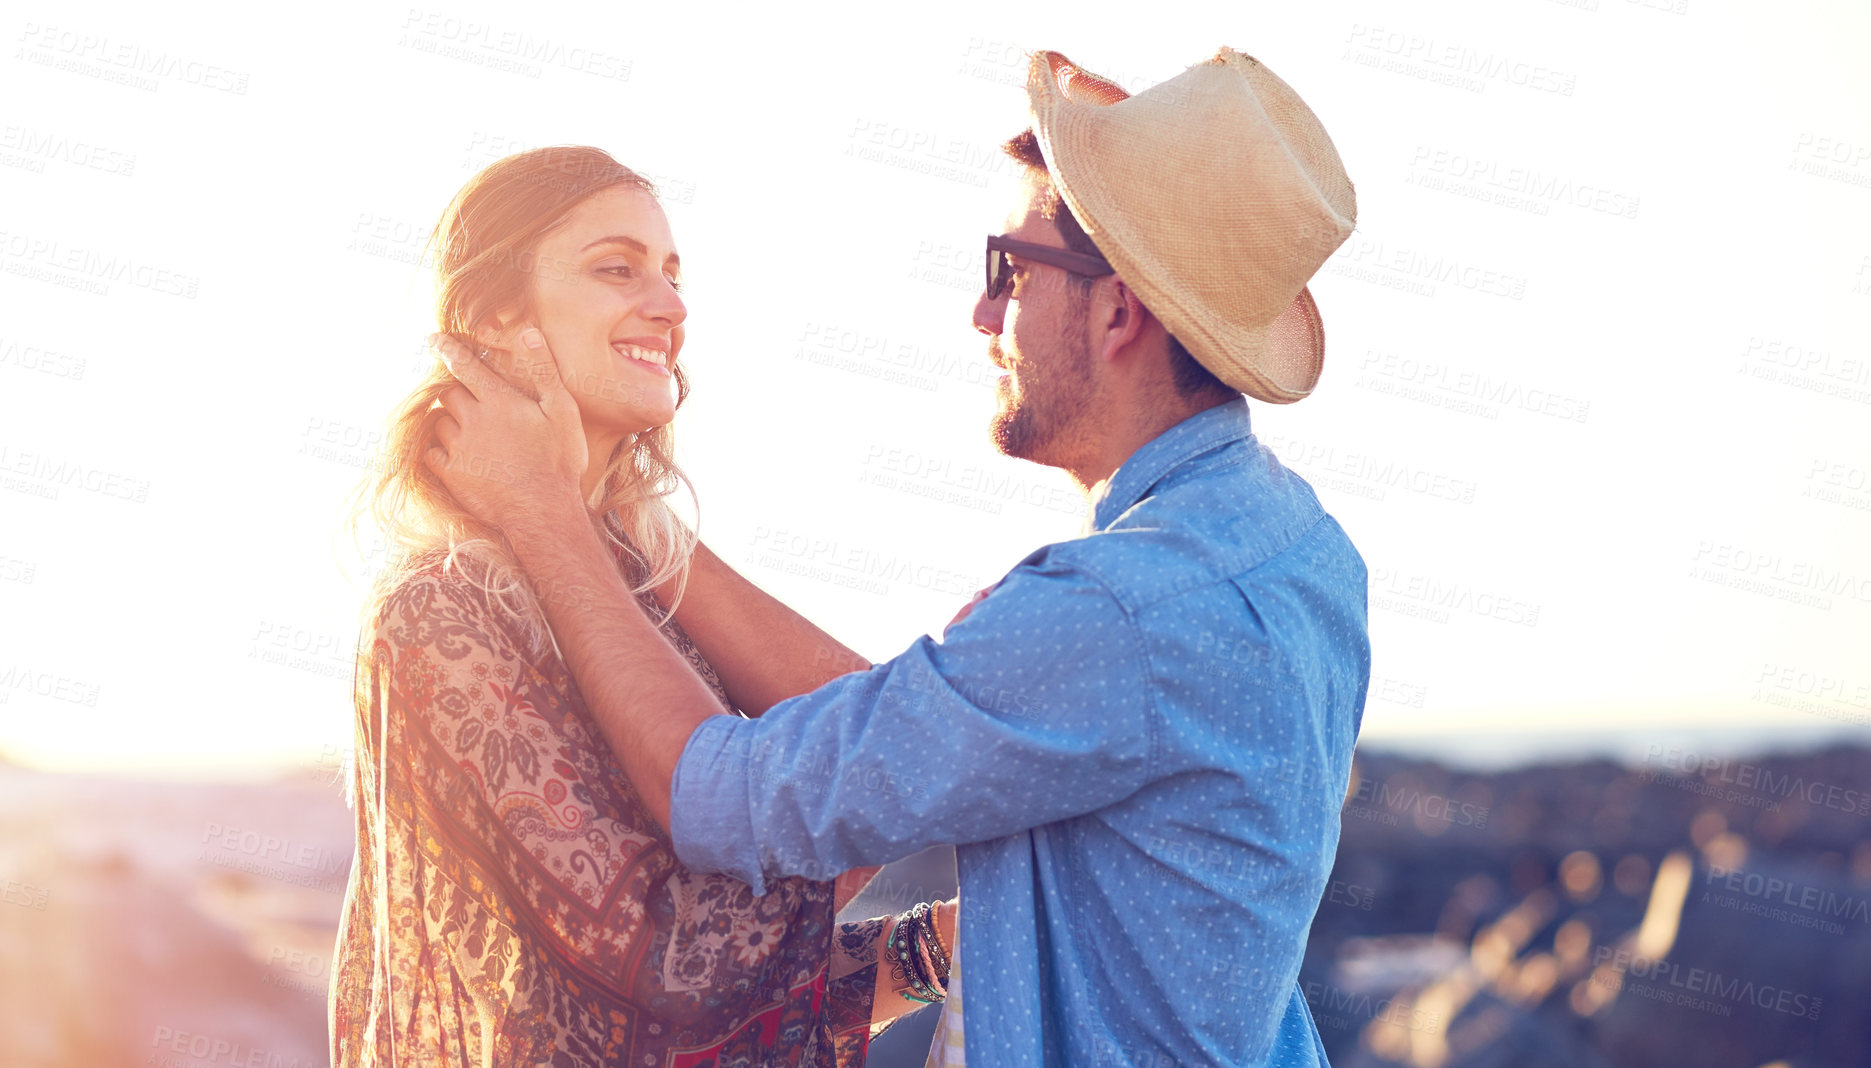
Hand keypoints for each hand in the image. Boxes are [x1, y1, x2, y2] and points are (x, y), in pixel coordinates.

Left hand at [426, 329, 588, 533]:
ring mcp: (459, 448)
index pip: (465, 365)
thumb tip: (529, 332)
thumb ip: (543, 371)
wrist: (543, 511)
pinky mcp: (451, 474)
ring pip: (439, 423)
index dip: (448, 349)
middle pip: (449, 394)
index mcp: (499, 400)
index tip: (434, 339)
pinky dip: (440, 451)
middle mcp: (473, 419)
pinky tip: (458, 457)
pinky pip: (432, 453)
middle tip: (472, 404)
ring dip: (449, 423)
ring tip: (470, 434)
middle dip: (456, 394)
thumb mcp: (562, 411)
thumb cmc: (559, 460)